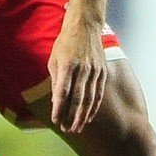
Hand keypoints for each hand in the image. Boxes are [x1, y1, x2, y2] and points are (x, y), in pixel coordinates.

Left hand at [47, 15, 107, 134]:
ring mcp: (94, 70)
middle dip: (71, 117)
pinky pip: (98, 93)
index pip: (62, 92)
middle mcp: (82, 69)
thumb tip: (56, 101)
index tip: (55, 120)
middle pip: (77, 99)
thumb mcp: (54, 59)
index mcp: (67, 65)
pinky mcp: (102, 71)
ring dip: (83, 116)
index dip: (59, 108)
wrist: (85, 26)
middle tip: (67, 130)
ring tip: (77, 128)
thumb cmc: (65, 43)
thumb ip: (55, 81)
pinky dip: (94, 107)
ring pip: (89, 99)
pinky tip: (88, 117)